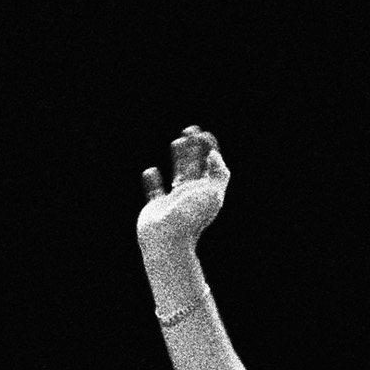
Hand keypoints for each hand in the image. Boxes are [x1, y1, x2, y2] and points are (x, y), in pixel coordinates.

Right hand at [137, 125, 231, 266]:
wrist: (168, 239)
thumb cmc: (191, 216)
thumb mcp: (213, 193)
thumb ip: (218, 173)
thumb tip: (214, 155)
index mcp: (206, 192)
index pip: (211, 166)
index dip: (210, 149)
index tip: (205, 134)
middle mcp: (191, 196)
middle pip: (195, 167)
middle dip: (194, 148)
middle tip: (191, 130)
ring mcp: (174, 201)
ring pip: (177, 174)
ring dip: (178, 158)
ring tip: (176, 142)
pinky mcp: (156, 207)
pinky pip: (154, 191)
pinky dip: (153, 181)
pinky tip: (151, 171)